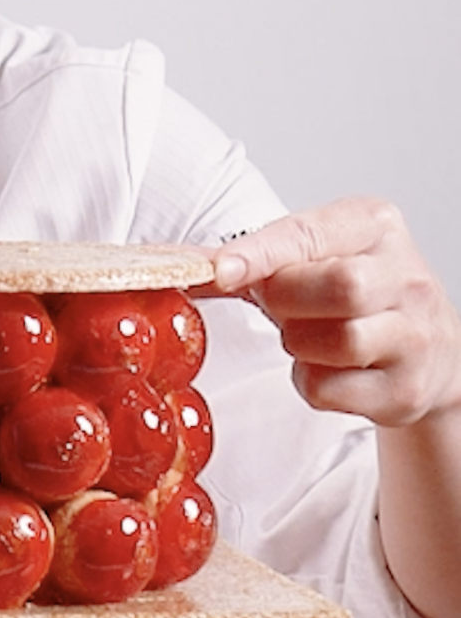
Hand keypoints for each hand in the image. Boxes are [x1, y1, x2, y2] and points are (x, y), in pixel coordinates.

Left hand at [212, 197, 460, 428]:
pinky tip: (323, 367)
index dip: (261, 254)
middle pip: (339, 287)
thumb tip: (187, 266)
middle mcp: (406, 277)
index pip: (312, 235)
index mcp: (376, 226)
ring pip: (338, 342)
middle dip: (287, 302)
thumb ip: (257, 259)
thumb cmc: (360, 295)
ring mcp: (413, 336)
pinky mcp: (404, 390)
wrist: (429, 352)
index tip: (220, 270)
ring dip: (299, 344)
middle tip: (279, 307)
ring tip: (306, 335)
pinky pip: (329, 389)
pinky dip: (309, 382)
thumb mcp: (319, 256)